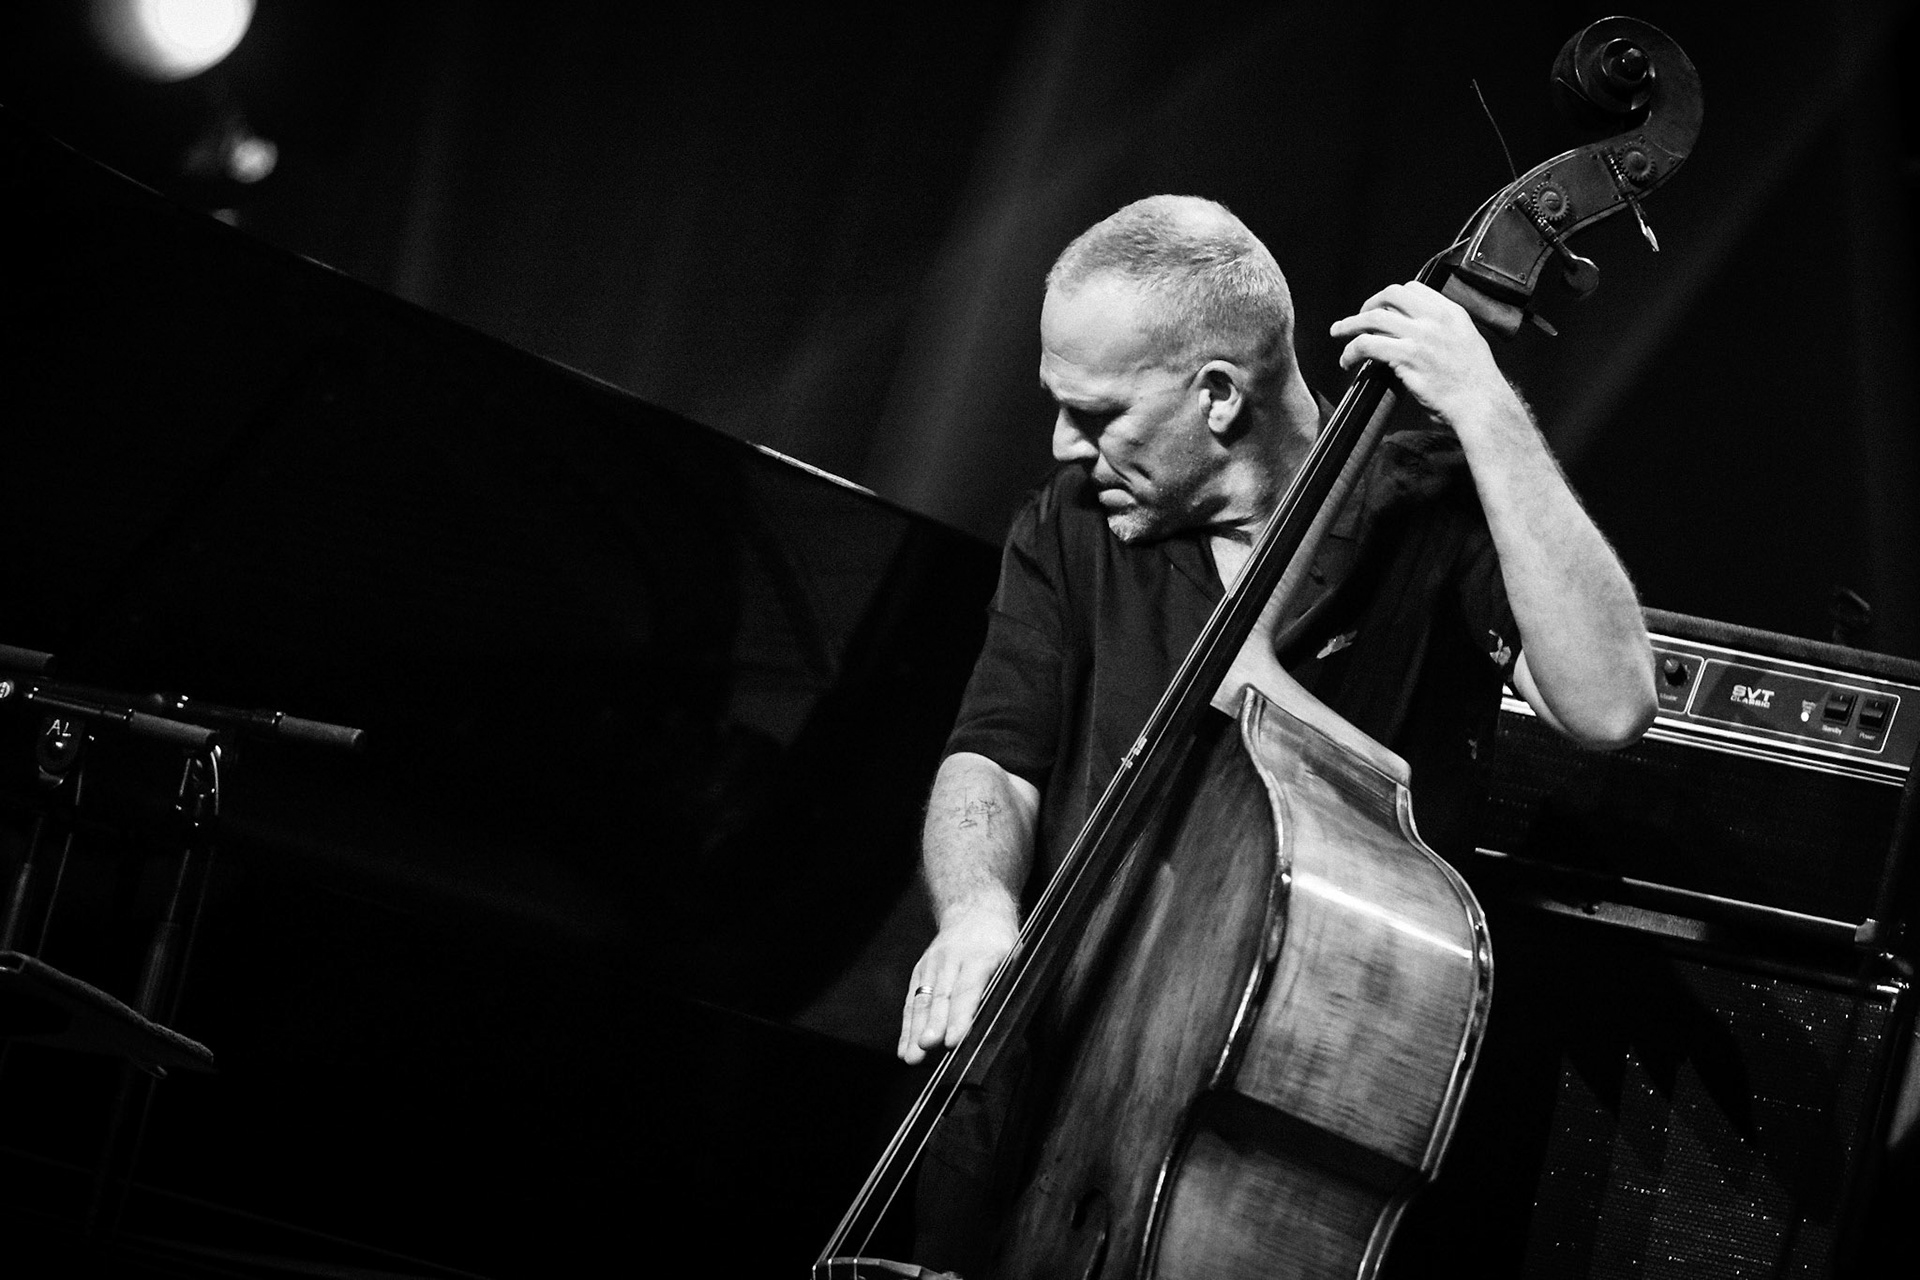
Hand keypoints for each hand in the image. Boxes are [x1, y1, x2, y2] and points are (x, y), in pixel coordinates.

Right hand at [897, 901, 1018, 1064]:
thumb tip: (1011, 1032)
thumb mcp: (1015, 958)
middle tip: (928, 1048)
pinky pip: (913, 1002)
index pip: (969, 989)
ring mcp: (933, 964)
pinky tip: (906, 1049)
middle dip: (934, 1025)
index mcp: (982, 956)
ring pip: (924, 1000)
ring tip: (912, 1058)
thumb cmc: (1001, 943)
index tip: (953, 1041)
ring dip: (916, 1031)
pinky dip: (908, 1027)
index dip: (960, 1016)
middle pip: (942, 997)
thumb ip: (1009, 989)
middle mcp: (953, 959)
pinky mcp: (921, 971)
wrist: (975, 911)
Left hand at [1328, 281, 1513, 431]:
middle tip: (1356, 320)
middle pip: (1390, 295)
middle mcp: (1435, 319)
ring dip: (1350, 325)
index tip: (1380, 309)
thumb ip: (1443, 332)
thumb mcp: (1466, 343)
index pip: (1413, 289)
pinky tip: (1347, 361)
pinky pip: (1368, 344)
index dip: (1390, 297)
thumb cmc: (1474, 384)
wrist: (1481, 405)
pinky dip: (1351, 351)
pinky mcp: (1407, 356)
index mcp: (1451, 312)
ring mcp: (1421, 336)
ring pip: (1373, 317)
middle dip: (1368, 304)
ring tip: (1338, 333)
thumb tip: (1415, 332)